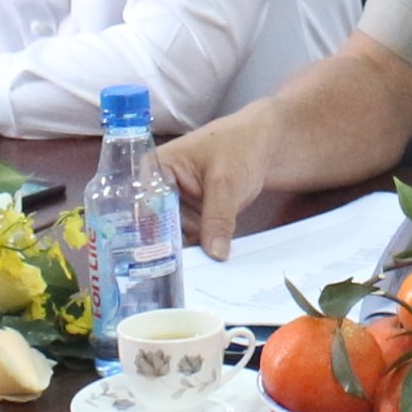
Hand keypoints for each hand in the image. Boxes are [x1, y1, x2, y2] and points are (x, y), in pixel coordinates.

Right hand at [162, 106, 286, 258]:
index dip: (150, 233)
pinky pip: (193, 237)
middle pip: (156, 226)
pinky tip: (213, 254)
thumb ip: (217, 219)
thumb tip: (214, 254)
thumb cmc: (241, 146)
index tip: (161, 258)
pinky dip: (203, 246)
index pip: (144, 206)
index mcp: (155, 168)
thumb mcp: (226, 182)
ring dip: (191, 249)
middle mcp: (160, 187)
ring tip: (203, 260)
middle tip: (182, 269)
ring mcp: (178, 203)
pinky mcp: (194, 214)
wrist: (267, 143)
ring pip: (175, 236)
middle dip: (172, 246)